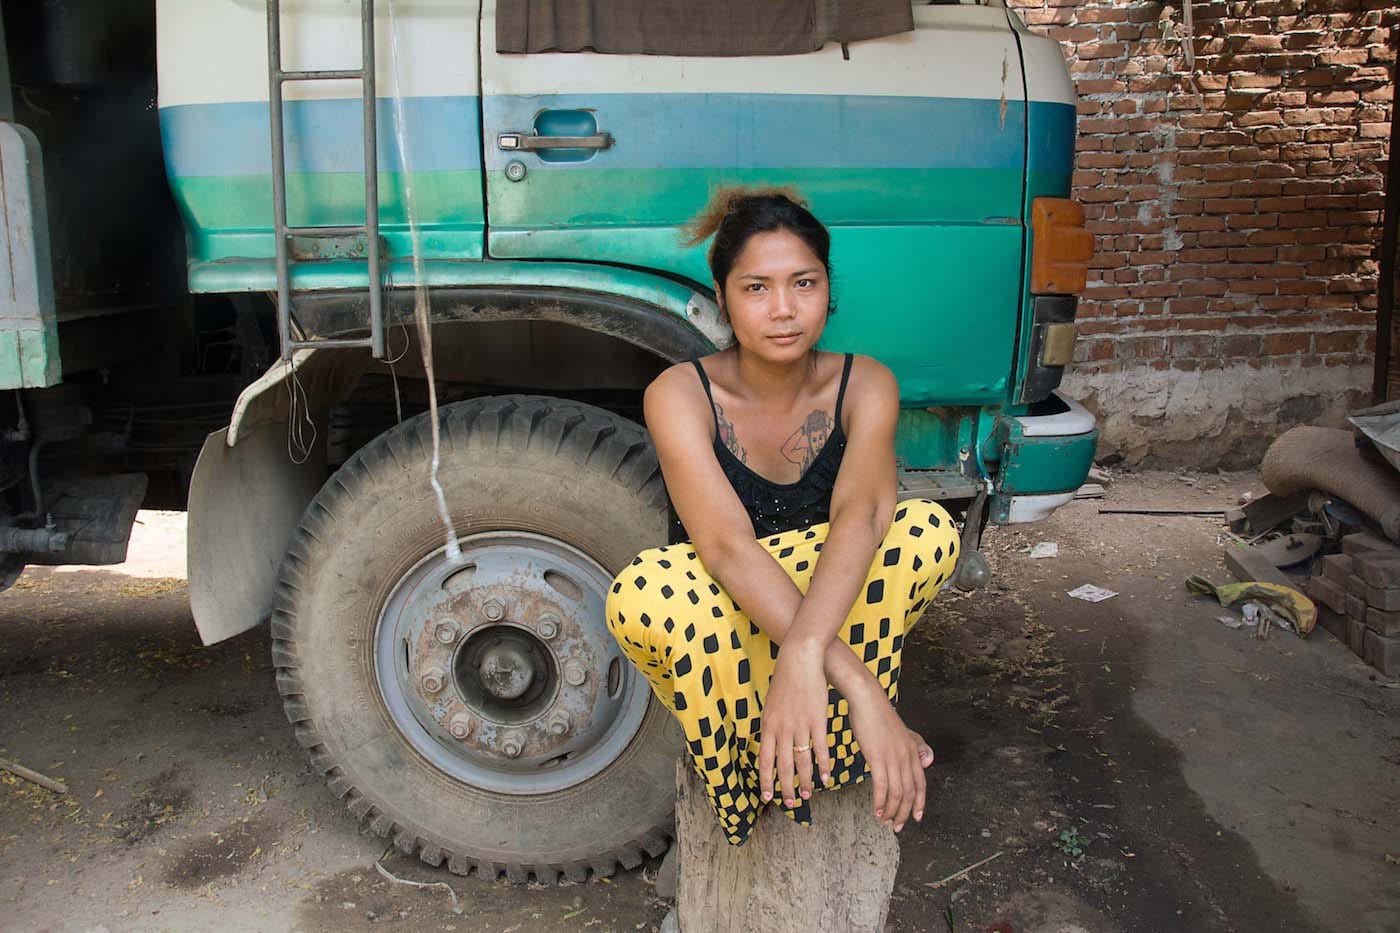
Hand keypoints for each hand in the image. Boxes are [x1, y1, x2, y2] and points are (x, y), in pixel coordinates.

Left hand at [758, 639, 833, 807]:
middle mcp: (782, 729)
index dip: (766, 779)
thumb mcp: (771, 705)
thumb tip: (768, 740)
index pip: (765, 760)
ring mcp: (800, 726)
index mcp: (768, 726)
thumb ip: (771, 725)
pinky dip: (823, 766)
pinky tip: (825, 778)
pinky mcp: (818, 721)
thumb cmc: (785, 681)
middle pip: (783, 765)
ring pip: (802, 761)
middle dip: (784, 787)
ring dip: (804, 781)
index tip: (767, 796)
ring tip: (805, 796)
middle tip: (787, 803)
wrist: (799, 661)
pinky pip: (820, 749)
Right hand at [845, 684, 933, 831]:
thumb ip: (915, 747)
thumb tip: (928, 761)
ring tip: (884, 821)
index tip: (915, 818)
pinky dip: (879, 802)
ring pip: (896, 793)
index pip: (920, 783)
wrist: (867, 699)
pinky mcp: (878, 758)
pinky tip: (875, 811)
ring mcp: (893, 758)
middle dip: (904, 813)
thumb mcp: (901, 732)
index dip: (919, 803)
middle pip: (909, 792)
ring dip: (891, 811)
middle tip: (897, 827)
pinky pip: (881, 787)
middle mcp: (906, 757)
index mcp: (912, 751)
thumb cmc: (879, 714)